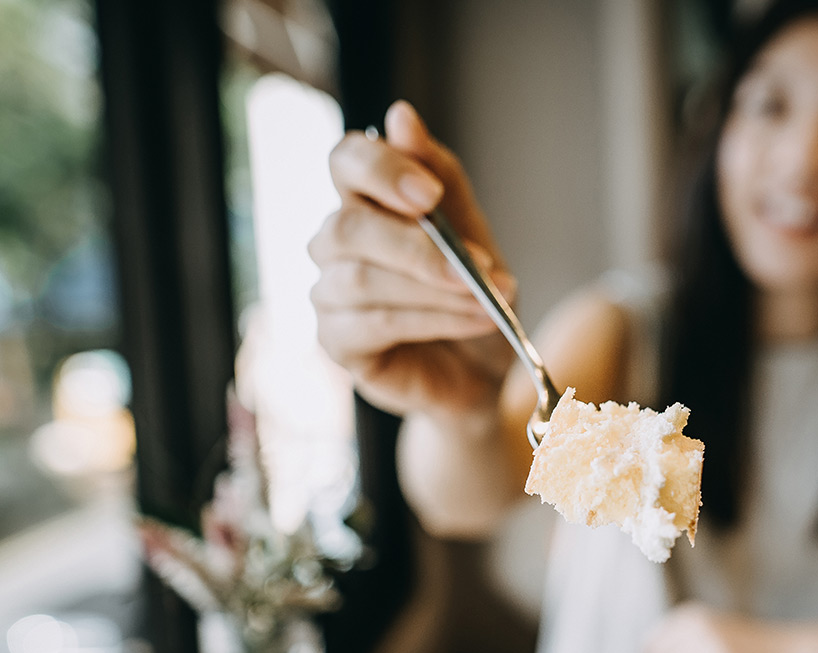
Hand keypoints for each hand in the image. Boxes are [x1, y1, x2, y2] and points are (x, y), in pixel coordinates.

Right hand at [307, 100, 514, 419]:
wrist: (486, 371)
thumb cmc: (474, 297)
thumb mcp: (474, 233)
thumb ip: (442, 180)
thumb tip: (400, 116)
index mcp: (366, 204)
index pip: (345, 161)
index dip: (380, 168)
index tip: (430, 195)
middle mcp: (336, 246)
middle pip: (345, 227)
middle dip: (416, 246)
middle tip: (475, 265)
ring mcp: (329, 296)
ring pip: (361, 280)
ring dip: (435, 290)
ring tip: (488, 299)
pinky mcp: (338, 344)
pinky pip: (373, 324)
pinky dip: (432, 320)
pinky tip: (476, 320)